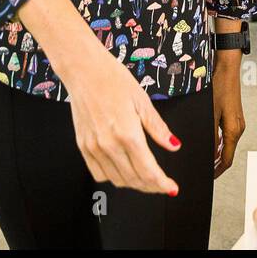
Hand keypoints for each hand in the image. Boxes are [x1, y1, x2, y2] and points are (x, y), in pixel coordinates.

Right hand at [61, 48, 181, 195]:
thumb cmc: (112, 79)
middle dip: (151, 186)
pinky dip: (113, 177)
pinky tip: (123, 170)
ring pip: (117, 180)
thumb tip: (174, 145)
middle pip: (134, 179)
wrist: (83, 70)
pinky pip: (98, 173)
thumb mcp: (142, 101)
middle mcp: (109, 144)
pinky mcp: (83, 146)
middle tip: (162, 183)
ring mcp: (93, 147)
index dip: (162, 183)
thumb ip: (158, 128)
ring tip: (145, 178)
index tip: (171, 187)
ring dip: (134, 184)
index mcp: (127, 133)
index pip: (148, 171)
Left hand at [212, 60, 244, 178]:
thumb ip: (210, 136)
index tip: (208, 178)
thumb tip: (207, 154)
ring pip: (227, 144)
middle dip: (216, 163)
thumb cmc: (219, 87)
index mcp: (234, 131)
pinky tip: (209, 142)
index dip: (217, 171)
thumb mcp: (210, 113)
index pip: (226, 159)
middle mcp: (238, 128)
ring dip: (217, 153)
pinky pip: (227, 135)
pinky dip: (219, 142)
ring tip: (204, 159)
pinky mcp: (234, 115)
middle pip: (227, 153)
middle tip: (202, 170)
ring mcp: (237, 122)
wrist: (227, 68)